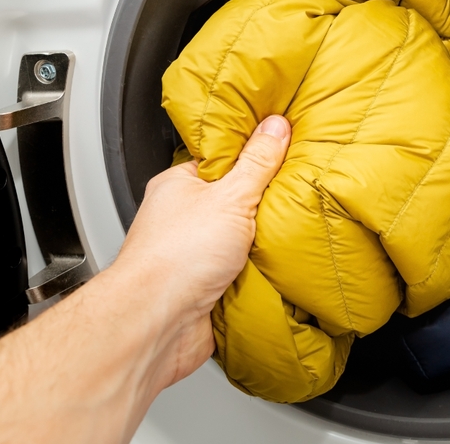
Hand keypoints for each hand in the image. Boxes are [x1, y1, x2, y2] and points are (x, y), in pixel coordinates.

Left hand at [111, 115, 290, 386]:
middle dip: (262, 206)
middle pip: (234, 202)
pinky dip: (258, 274)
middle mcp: (181, 219)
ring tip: (288, 234)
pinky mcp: (205, 289)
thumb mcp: (230, 197)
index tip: (282, 151)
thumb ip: (256, 163)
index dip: (252, 156)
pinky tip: (276, 269)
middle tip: (292, 197)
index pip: (221, 161)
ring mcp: (192, 255)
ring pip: (239, 242)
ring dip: (261, 245)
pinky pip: (242, 274)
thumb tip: (274, 127)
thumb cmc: (175, 257)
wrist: (158, 323)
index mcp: (178, 185)